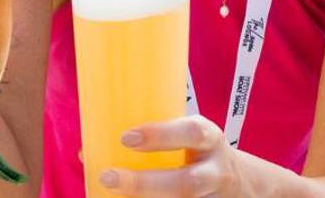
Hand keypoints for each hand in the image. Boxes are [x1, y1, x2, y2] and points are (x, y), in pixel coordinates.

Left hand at [100, 116, 244, 197]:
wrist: (237, 181)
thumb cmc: (195, 151)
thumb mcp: (185, 135)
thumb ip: (148, 139)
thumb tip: (87, 152)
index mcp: (208, 139)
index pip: (192, 133)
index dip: (161, 136)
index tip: (126, 138)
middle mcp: (214, 171)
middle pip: (187, 183)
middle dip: (146, 184)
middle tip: (108, 177)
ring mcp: (211, 197)